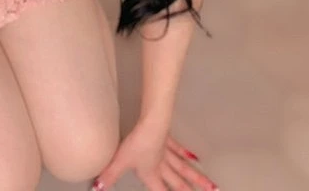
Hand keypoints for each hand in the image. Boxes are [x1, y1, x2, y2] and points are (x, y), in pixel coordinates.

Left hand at [91, 121, 218, 190]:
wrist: (150, 124)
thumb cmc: (137, 143)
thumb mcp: (120, 161)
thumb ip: (109, 175)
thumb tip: (97, 188)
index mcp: (152, 174)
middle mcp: (163, 166)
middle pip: (180, 183)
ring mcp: (167, 152)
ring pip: (185, 169)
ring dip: (197, 178)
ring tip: (212, 186)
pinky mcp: (167, 138)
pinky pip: (179, 149)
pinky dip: (187, 154)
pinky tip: (195, 157)